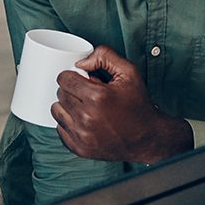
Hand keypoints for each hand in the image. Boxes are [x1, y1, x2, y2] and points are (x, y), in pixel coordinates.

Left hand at [51, 46, 193, 164]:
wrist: (147, 138)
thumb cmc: (138, 106)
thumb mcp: (129, 72)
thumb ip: (105, 56)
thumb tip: (80, 62)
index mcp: (97, 97)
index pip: (64, 79)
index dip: (73, 76)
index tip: (81, 80)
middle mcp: (86, 117)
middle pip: (60, 94)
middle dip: (72, 90)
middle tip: (87, 94)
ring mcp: (82, 135)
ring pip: (56, 111)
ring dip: (67, 106)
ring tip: (85, 107)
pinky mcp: (79, 148)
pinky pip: (60, 129)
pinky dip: (69, 123)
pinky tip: (84, 121)